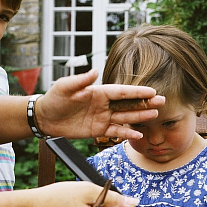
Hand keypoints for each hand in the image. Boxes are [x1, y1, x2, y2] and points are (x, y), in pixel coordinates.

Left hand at [35, 69, 164, 138]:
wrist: (45, 118)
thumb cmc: (54, 99)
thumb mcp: (65, 87)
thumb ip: (80, 80)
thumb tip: (95, 71)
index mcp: (99, 92)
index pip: (122, 91)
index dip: (138, 91)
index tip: (152, 91)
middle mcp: (104, 104)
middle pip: (129, 104)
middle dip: (145, 102)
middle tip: (162, 101)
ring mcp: (103, 117)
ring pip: (126, 117)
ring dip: (140, 116)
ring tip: (155, 114)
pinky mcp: (99, 130)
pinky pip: (116, 132)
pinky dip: (127, 133)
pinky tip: (138, 135)